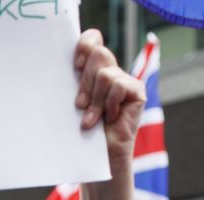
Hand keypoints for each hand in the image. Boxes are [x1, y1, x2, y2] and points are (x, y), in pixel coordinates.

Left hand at [74, 29, 144, 163]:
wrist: (98, 157)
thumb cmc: (82, 132)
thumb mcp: (74, 102)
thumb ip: (74, 81)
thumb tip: (66, 64)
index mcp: (93, 70)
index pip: (93, 39)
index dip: (84, 45)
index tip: (74, 66)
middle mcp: (111, 71)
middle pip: (98, 54)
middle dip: (85, 82)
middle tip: (79, 105)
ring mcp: (125, 80)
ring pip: (105, 74)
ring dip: (95, 100)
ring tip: (90, 119)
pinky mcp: (137, 91)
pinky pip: (118, 86)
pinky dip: (109, 103)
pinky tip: (110, 118)